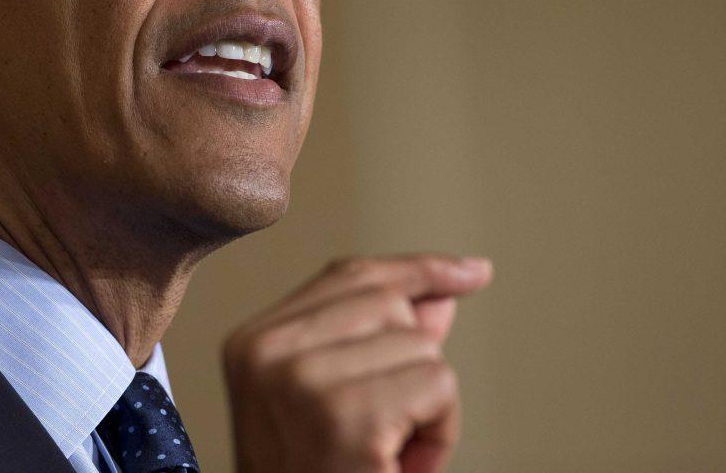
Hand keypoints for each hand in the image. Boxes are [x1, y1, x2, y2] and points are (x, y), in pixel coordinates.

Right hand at [222, 254, 492, 472]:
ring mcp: (302, 383)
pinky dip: (441, 433)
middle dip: (412, 364)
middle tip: (382, 431)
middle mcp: (266, 353)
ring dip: (427, 407)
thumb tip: (441, 293)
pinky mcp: (349, 419)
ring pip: (422, 345)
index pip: (349, 276)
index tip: (473, 272)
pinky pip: (438, 385)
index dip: (418, 271)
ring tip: (384, 455)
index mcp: (252, 344)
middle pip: (390, 304)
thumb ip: (377, 340)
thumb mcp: (334, 404)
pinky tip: (401, 466)